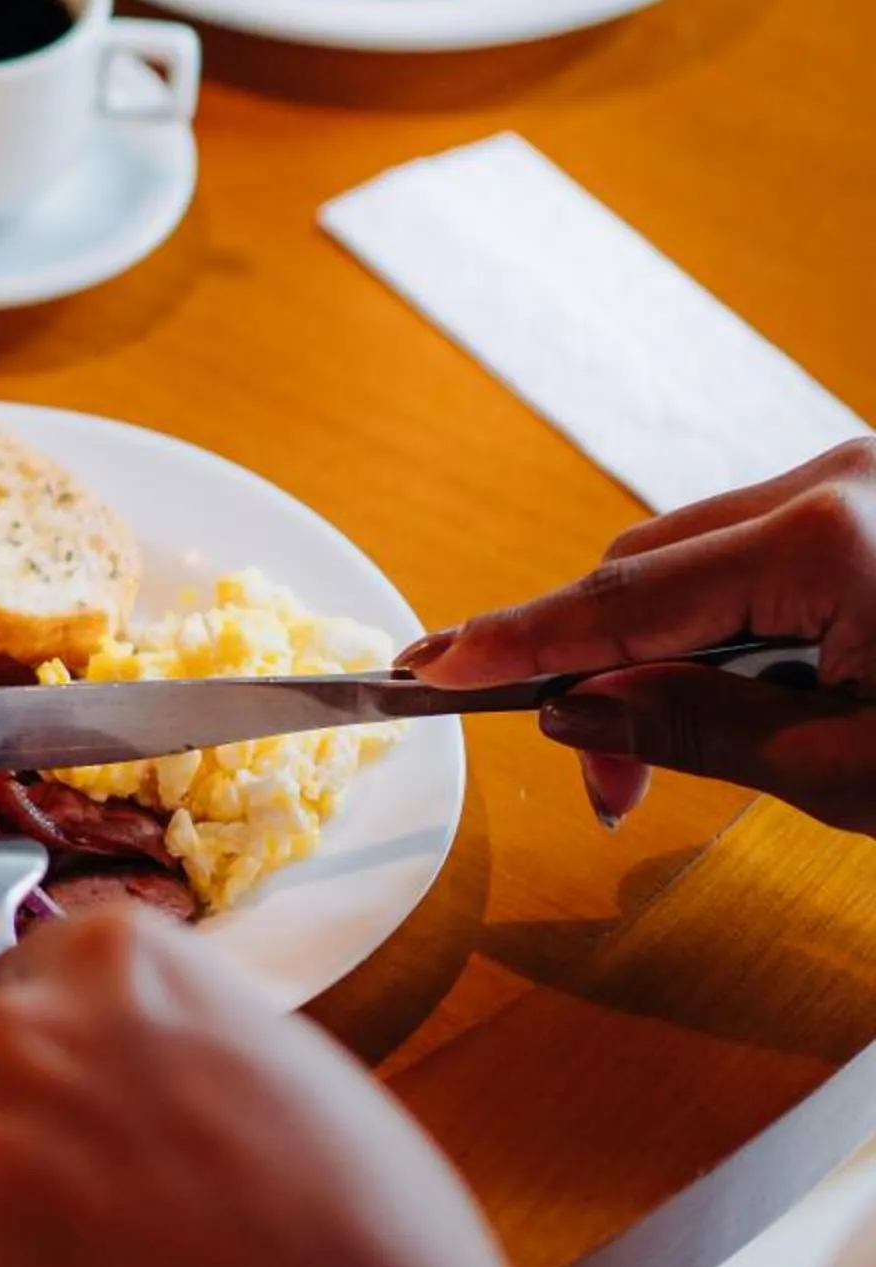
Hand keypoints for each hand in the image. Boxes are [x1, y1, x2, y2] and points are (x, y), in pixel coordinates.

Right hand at [405, 440, 875, 829]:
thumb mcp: (855, 768)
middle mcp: (829, 482)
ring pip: (688, 556)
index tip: (434, 667)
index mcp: (825, 540)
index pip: (627, 598)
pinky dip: (715, 617)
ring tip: (669, 749)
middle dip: (596, 670)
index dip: (523, 640)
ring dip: (655, 646)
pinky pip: (745, 550)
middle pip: (646, 568)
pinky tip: (736, 685)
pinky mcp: (860, 501)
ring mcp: (847, 482)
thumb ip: (706, 728)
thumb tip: (577, 713)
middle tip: (603, 784)